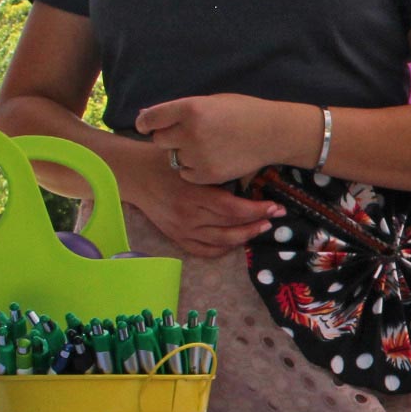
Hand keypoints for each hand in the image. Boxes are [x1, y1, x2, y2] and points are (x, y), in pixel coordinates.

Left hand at [134, 93, 307, 185]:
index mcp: (190, 109)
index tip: (148, 126)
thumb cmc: (243, 111)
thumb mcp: (211, 102)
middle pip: (159, 140)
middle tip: (186, 136)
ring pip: (173, 158)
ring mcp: (199, 156)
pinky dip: (194, 169)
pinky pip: (186, 173)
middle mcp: (190, 133)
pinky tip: (210, 158)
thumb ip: (180, 110)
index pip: (150, 119)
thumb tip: (146, 117)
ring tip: (204, 147)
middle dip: (169, 138)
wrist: (273, 133)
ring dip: (183, 154)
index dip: (146, 123)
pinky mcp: (207, 174)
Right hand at [137, 166, 283, 258]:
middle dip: (257, 223)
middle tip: (275, 217)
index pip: (232, 209)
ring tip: (261, 228)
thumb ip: (216, 171)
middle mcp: (188, 216)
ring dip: (245, 237)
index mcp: (193, 194)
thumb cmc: (166, 161)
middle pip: (230, 227)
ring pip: (221, 242)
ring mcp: (182, 229)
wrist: (135, 174)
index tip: (274, 206)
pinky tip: (236, 241)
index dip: (256, 210)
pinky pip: (204, 251)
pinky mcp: (176, 237)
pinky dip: (223, 249)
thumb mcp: (192, 161)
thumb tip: (251, 176)